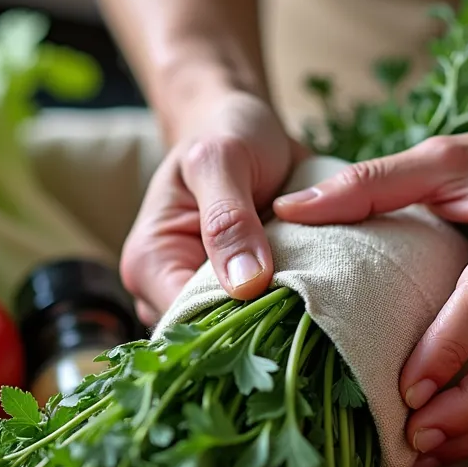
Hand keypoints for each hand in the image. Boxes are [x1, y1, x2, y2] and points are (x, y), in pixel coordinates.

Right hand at [121, 90, 302, 324]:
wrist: (240, 126)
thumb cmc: (224, 135)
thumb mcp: (222, 160)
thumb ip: (228, 219)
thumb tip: (245, 285)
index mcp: (148, 263)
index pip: (186, 322)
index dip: (234, 324)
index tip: (290, 314)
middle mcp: (164, 292)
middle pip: (211, 340)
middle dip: (260, 332)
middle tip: (315, 316)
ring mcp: (199, 300)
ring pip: (237, 337)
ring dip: (277, 326)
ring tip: (318, 309)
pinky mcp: (233, 299)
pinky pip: (259, 322)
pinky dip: (286, 315)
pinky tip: (314, 304)